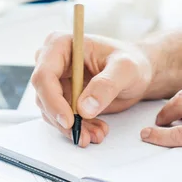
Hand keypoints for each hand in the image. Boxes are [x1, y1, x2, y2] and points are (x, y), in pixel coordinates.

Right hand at [32, 32, 153, 146]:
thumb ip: (106, 85)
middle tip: (84, 136)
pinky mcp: (63, 97)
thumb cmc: (132, 61)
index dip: (52, 100)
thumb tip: (84, 108)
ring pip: (52, 111)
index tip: (69, 121)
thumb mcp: (125, 69)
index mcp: (61, 44)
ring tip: (97, 133)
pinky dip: (78, 128)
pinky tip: (96, 129)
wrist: (138, 72)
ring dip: (73, 127)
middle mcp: (54, 61)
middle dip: (63, 120)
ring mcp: (57, 81)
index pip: (44, 75)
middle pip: (43, 96)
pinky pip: (62, 118)